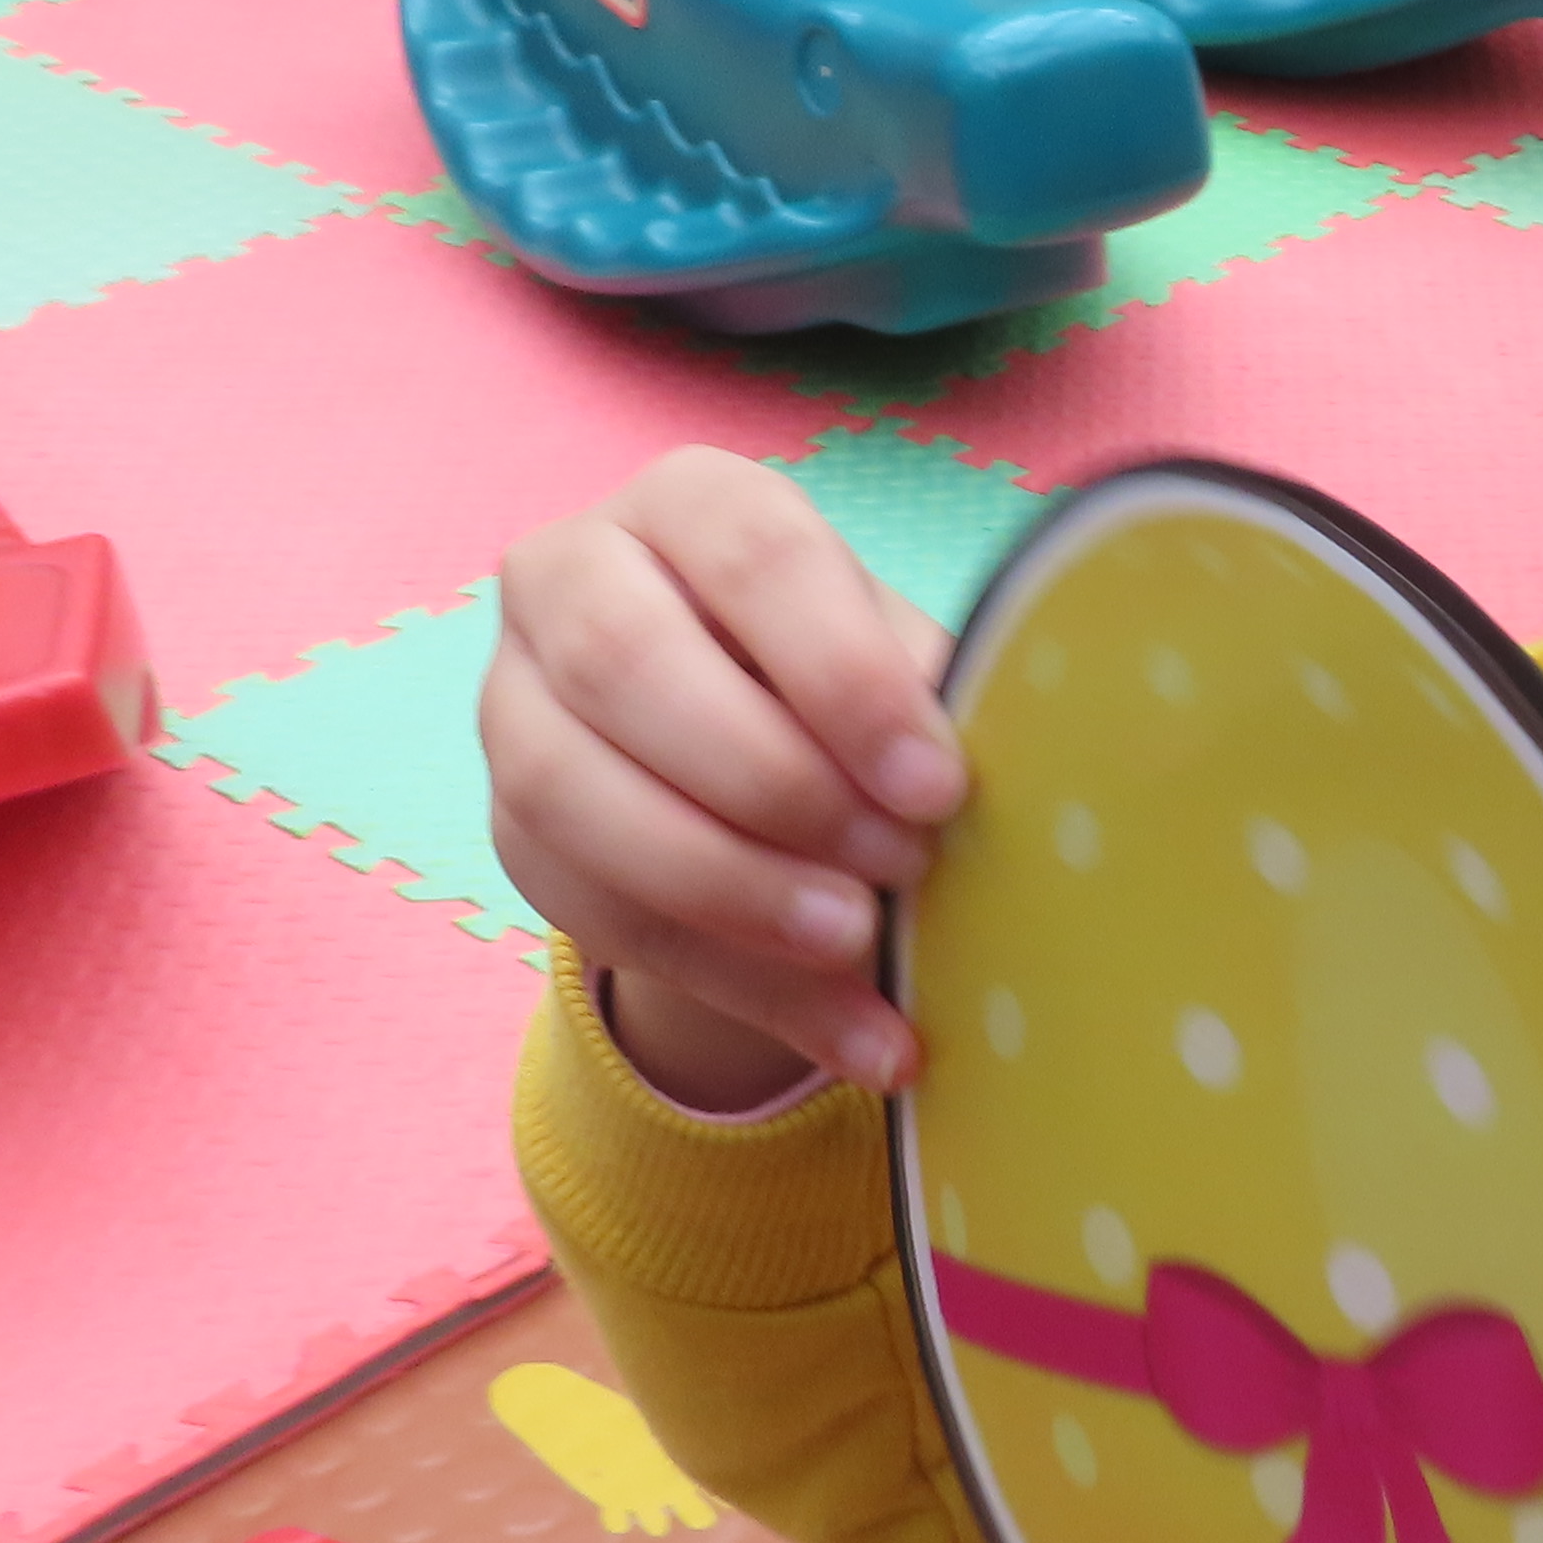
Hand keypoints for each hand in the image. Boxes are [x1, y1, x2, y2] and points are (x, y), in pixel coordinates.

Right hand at [484, 447, 960, 1102]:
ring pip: (575, 794)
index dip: (845, 677)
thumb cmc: (847, 681)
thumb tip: (1030, 773)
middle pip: (629, 664)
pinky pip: (602, 917)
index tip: (937, 785)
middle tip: (902, 865)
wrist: (754, 760)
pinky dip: (747, 990)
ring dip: (731, 887)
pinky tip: (861, 1038)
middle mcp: (570, 576)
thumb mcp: (897, 664)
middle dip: (774, 782)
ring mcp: (515, 704)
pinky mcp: (512, 832)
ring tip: (860, 945)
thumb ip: (930, 701)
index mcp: (690, 504)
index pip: (754, 559)